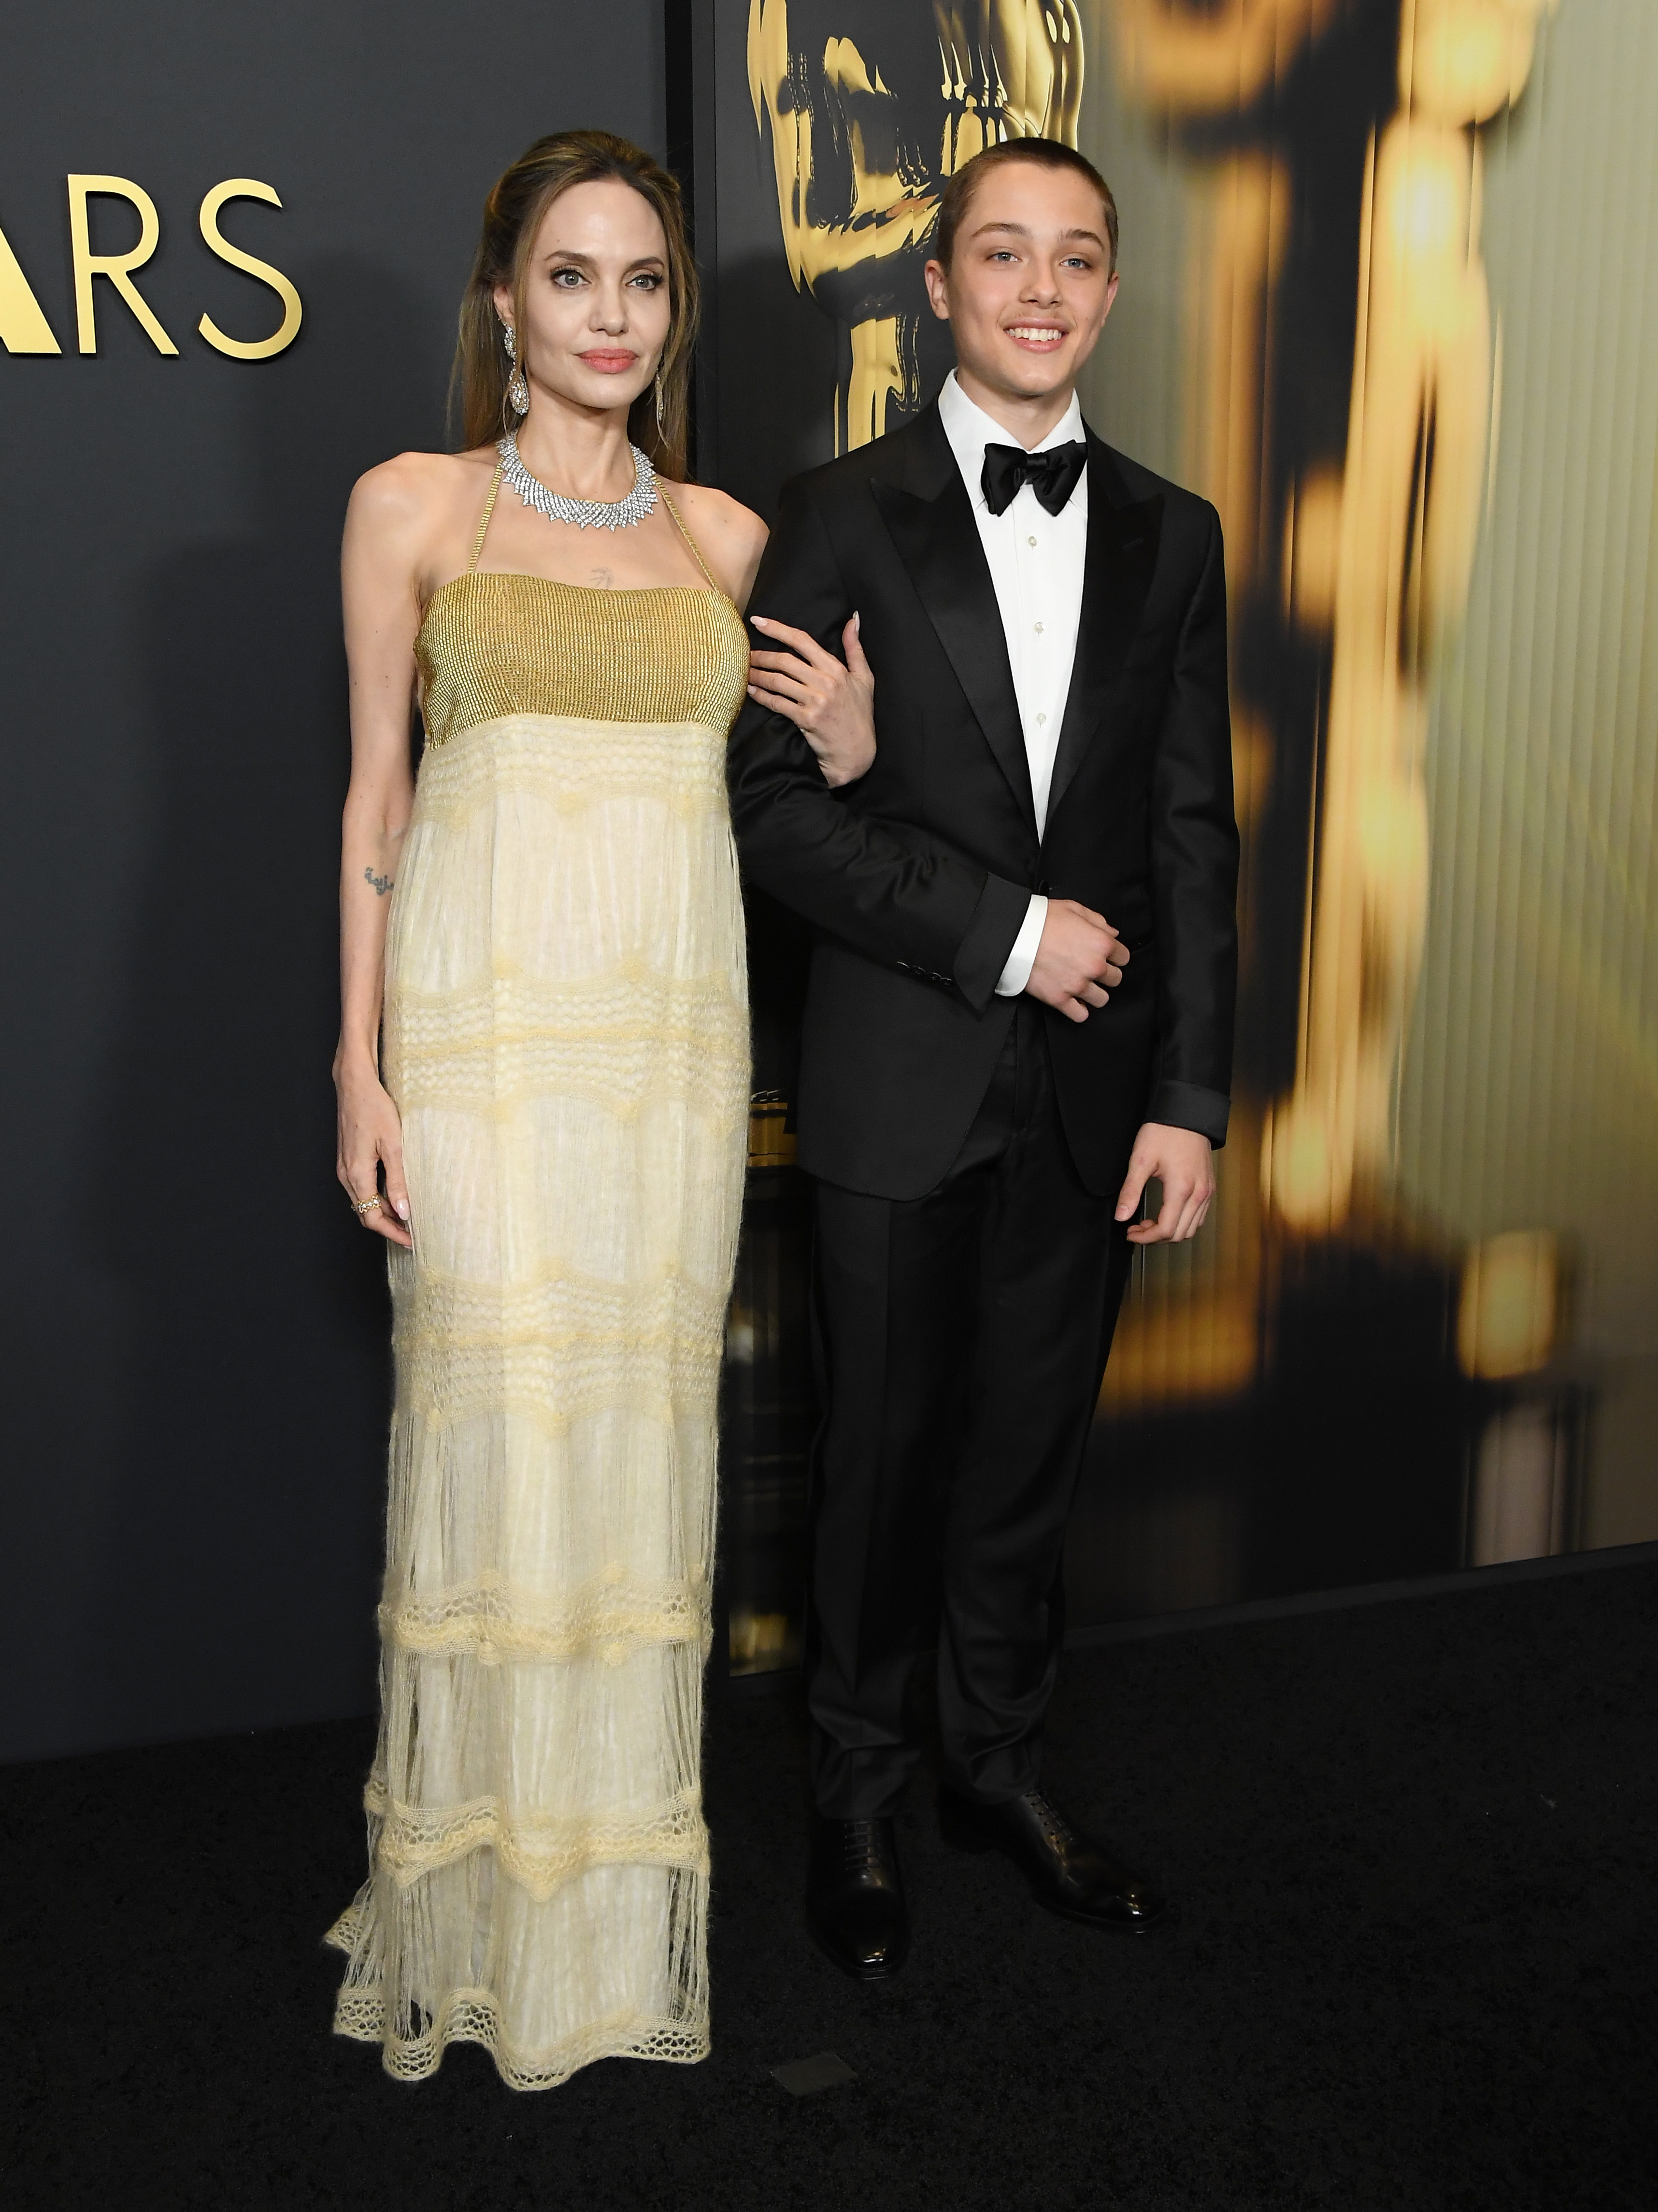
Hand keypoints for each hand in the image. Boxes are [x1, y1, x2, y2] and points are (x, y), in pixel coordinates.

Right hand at [334, 1058, 412, 1247]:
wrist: (354, 1085)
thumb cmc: (374, 1109)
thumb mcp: (393, 1145)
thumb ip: (398, 1180)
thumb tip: (404, 1211)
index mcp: (356, 1174)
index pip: (371, 1217)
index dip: (392, 1232)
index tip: (411, 1241)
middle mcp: (346, 1174)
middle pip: (366, 1212)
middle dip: (389, 1226)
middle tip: (414, 1234)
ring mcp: (345, 1167)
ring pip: (363, 1201)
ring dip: (384, 1212)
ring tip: (408, 1217)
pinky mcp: (348, 1159)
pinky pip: (362, 1188)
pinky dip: (378, 1197)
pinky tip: (395, 1195)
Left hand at [747, 613, 875, 786]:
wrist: (857, 753)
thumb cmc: (860, 715)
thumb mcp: (864, 679)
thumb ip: (855, 648)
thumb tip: (853, 619)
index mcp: (836, 668)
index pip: (802, 641)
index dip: (777, 629)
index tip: (758, 621)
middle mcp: (826, 682)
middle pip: (784, 660)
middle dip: (761, 655)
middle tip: (744, 653)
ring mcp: (816, 701)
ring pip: (778, 681)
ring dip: (757, 675)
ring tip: (744, 671)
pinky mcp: (806, 720)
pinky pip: (777, 703)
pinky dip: (761, 696)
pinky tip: (751, 691)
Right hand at [1025, 899, 1128, 1022]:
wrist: (1014, 935)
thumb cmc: (1042, 919)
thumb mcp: (1074, 909)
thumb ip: (1098, 921)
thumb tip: (1113, 933)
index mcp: (1101, 943)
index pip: (1124, 957)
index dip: (1115, 955)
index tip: (1106, 956)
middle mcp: (1094, 967)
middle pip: (1115, 979)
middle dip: (1106, 974)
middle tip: (1091, 969)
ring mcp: (1077, 985)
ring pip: (1102, 999)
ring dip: (1094, 993)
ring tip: (1083, 986)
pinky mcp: (1060, 999)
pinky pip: (1080, 1015)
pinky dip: (1079, 1010)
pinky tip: (1074, 1001)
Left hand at [1115, 1124, 1214, 1244]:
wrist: (1186, 1113)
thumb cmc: (1164, 1132)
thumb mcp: (1141, 1160)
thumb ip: (1130, 1191)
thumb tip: (1121, 1216)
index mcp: (1181, 1189)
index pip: (1166, 1230)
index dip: (1145, 1238)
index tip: (1130, 1233)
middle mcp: (1199, 1194)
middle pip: (1180, 1234)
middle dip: (1155, 1237)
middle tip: (1136, 1228)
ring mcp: (1207, 1191)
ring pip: (1191, 1228)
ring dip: (1170, 1232)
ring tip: (1149, 1222)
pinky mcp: (1209, 1187)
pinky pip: (1199, 1216)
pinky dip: (1182, 1222)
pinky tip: (1166, 1213)